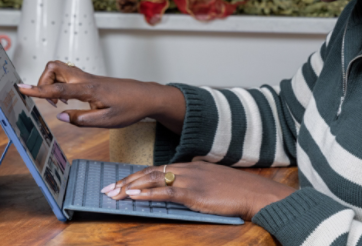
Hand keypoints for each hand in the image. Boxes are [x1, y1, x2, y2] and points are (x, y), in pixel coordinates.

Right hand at [16, 61, 185, 132]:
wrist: (147, 96)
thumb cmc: (130, 108)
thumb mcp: (107, 121)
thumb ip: (83, 120)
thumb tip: (61, 116)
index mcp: (89, 90)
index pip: (58, 88)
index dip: (38, 90)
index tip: (21, 88)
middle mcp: (86, 79)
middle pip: (54, 68)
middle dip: (43, 82)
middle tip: (51, 103)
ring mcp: (87, 77)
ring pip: (59, 69)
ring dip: (52, 84)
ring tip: (61, 104)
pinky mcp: (89, 79)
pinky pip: (67, 75)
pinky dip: (60, 85)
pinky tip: (69, 100)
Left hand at [100, 161, 295, 220]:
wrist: (254, 192)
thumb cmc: (236, 190)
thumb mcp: (213, 181)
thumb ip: (196, 183)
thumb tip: (181, 190)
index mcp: (190, 165)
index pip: (157, 169)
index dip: (137, 175)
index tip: (121, 182)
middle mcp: (187, 168)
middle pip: (150, 172)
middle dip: (126, 180)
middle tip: (107, 188)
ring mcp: (189, 179)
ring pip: (153, 179)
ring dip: (130, 187)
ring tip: (113, 193)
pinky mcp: (193, 192)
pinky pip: (164, 191)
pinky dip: (146, 193)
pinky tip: (132, 196)